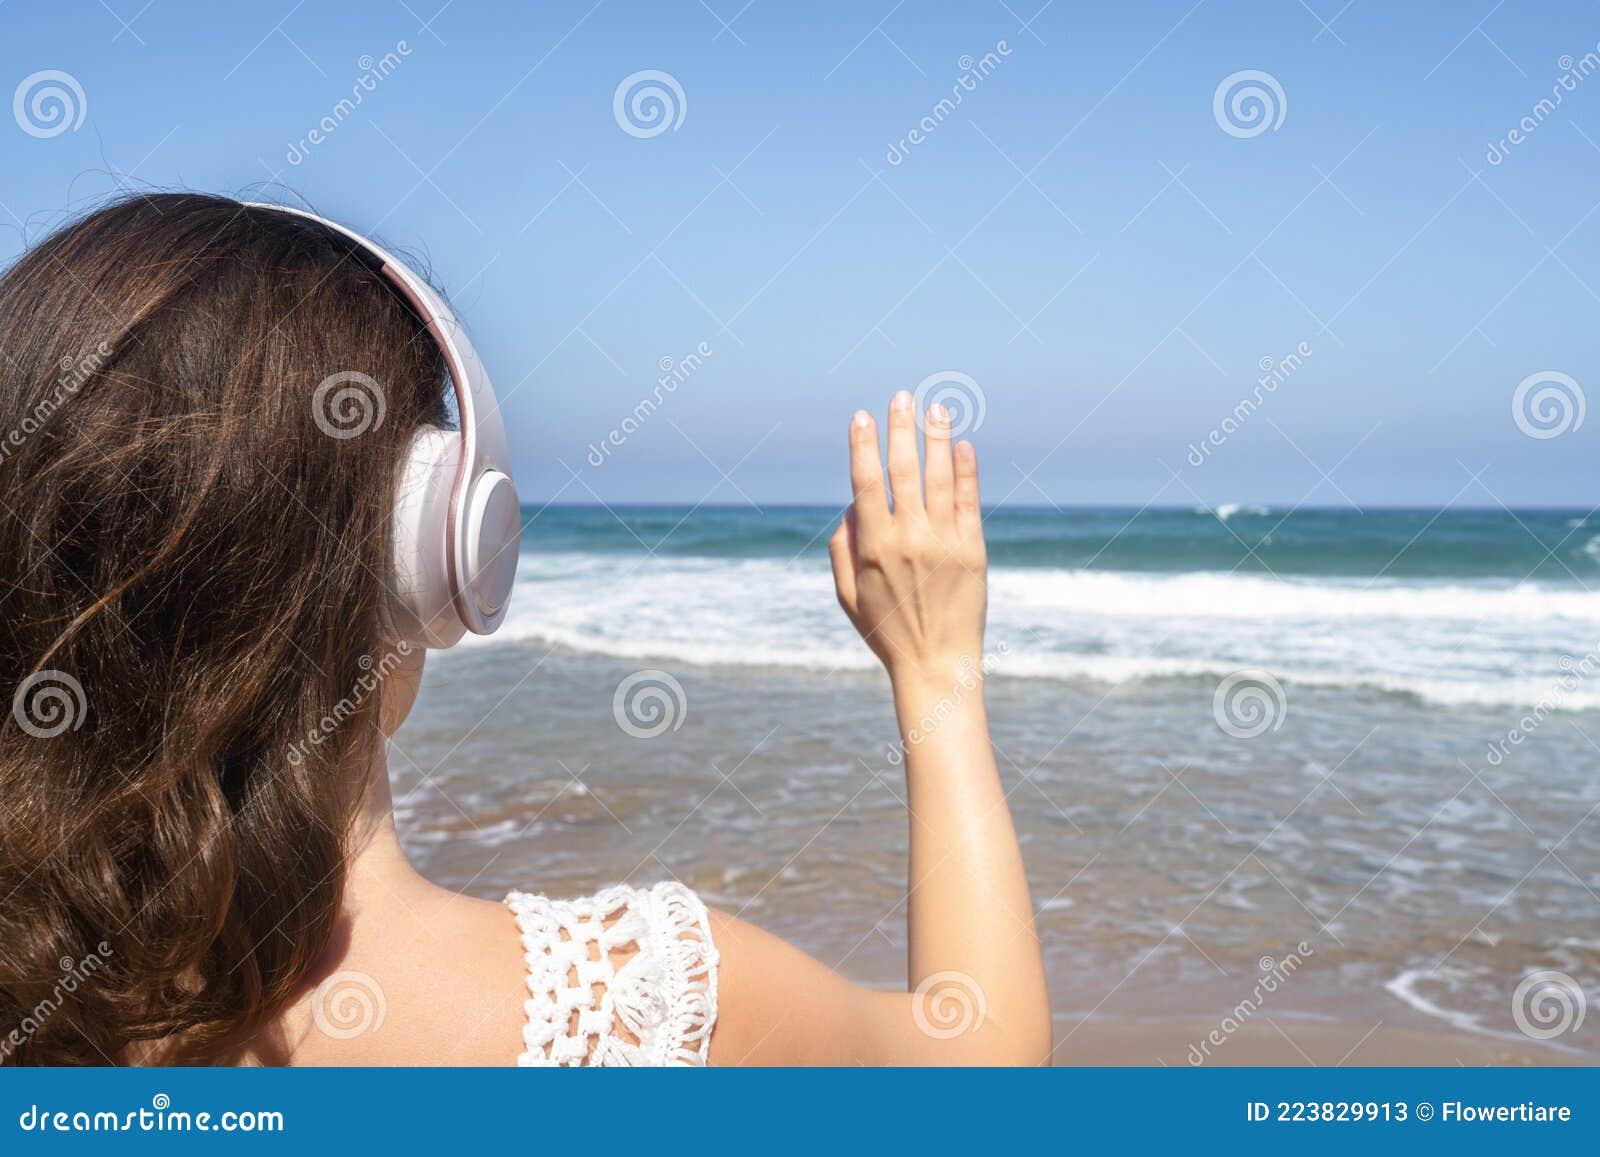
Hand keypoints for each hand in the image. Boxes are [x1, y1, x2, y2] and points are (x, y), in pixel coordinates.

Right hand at [829, 391, 986, 689]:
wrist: (937, 664)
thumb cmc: (887, 632)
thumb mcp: (847, 596)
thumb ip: (842, 549)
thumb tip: (852, 506)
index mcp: (873, 547)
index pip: (865, 482)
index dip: (862, 445)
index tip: (861, 416)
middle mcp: (908, 538)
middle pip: (903, 470)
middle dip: (901, 428)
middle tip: (902, 396)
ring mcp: (944, 542)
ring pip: (940, 477)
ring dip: (936, 438)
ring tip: (937, 408)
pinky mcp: (973, 550)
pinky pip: (969, 501)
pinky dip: (966, 470)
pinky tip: (962, 446)